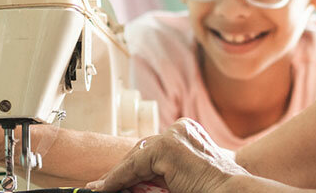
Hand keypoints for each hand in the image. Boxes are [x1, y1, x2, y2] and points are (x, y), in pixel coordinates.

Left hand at [85, 118, 248, 192]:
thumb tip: (135, 184)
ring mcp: (174, 135)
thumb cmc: (215, 190)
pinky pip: (134, 166)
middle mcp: (181, 129)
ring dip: (117, 176)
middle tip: (102, 186)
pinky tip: (104, 189)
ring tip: (100, 189)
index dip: (133, 167)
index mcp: (189, 134)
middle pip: (142, 150)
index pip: (154, 150)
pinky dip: (117, 179)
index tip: (114, 180)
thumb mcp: (186, 179)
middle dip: (122, 171)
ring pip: (136, 157)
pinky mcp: (166, 147)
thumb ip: (165, 175)